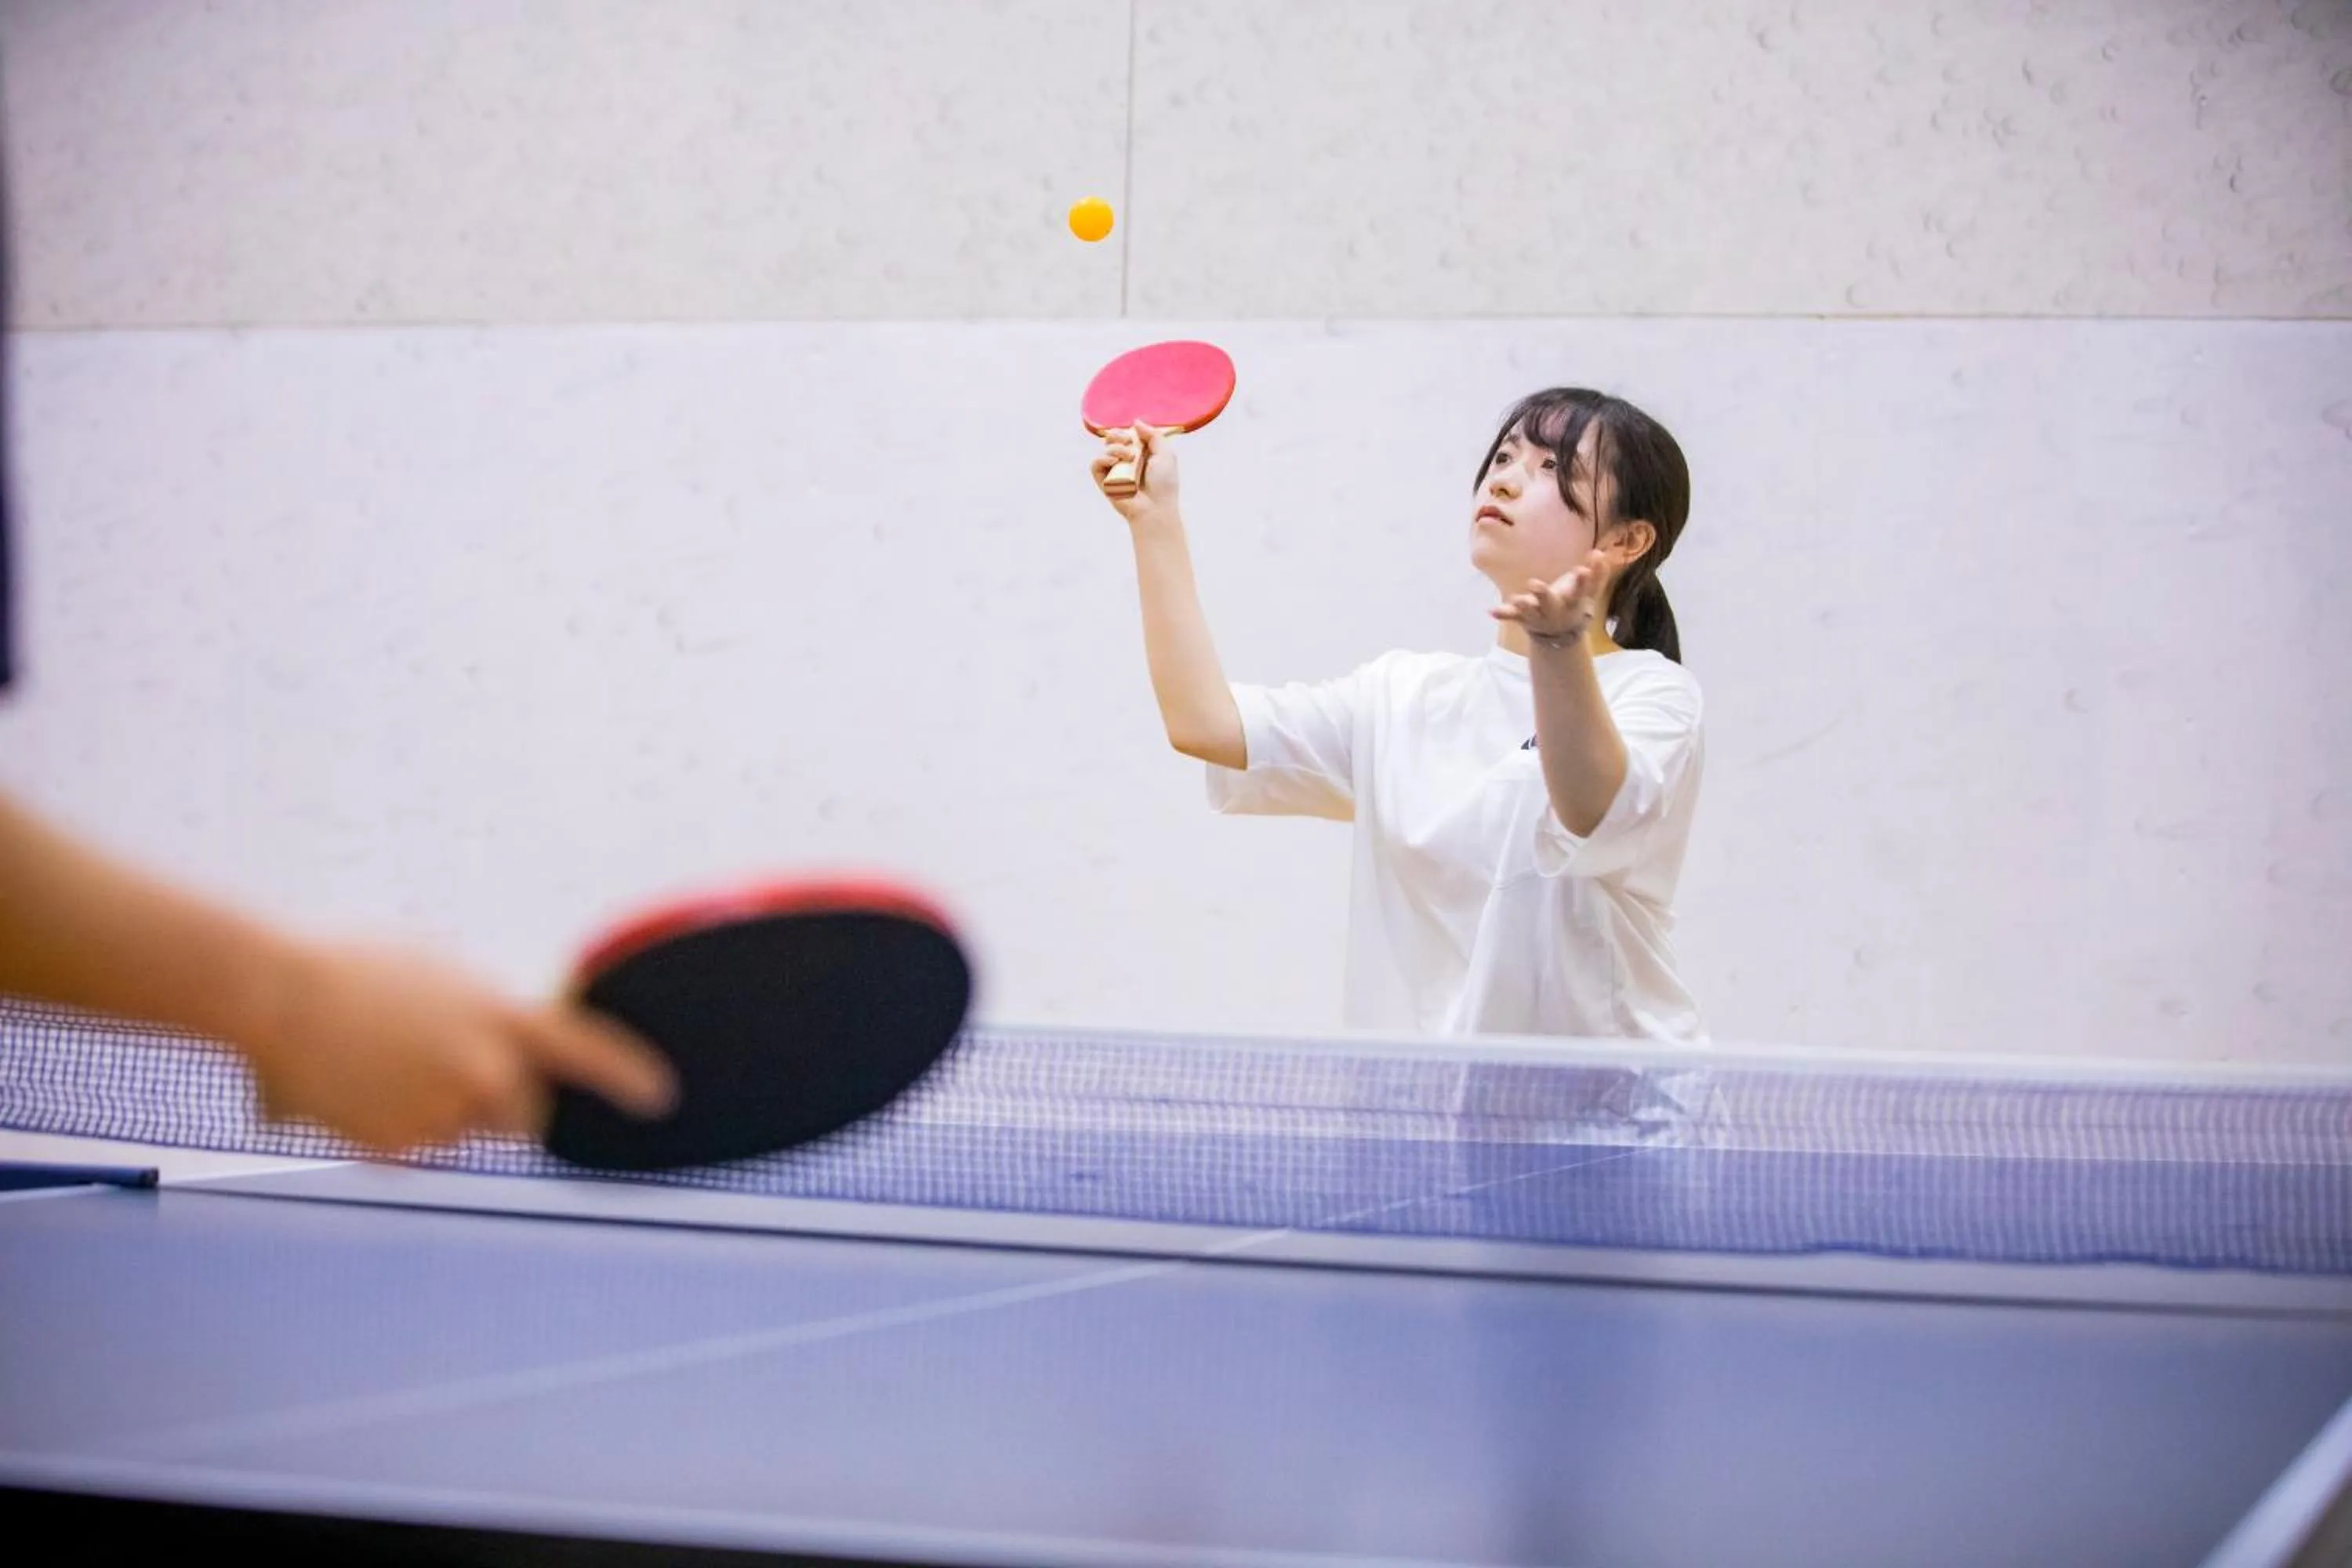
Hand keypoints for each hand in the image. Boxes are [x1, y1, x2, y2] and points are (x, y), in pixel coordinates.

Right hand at [240, 943, 676, 1155]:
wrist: (276, 995)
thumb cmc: (354, 971)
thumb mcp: (440, 976)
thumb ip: (484, 1015)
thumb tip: (506, 1046)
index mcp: (501, 1018)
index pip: (588, 1052)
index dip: (629, 1077)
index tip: (660, 1096)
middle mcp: (484, 1072)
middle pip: (526, 1118)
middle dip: (505, 1111)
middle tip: (455, 1078)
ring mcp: (443, 1115)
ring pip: (463, 1135)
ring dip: (438, 1115)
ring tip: (379, 1067)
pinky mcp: (398, 1151)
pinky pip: (415, 1153)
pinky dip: (393, 1134)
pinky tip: (354, 1093)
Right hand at [1091, 423, 1179, 522]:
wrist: (1155, 507)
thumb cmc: (1164, 484)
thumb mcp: (1166, 454)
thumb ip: (1154, 436)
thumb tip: (1136, 422)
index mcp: (1140, 455)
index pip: (1126, 436)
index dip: (1126, 431)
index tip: (1133, 434)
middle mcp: (1125, 463)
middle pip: (1112, 440)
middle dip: (1116, 435)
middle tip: (1127, 441)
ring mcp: (1114, 472)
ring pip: (1104, 450)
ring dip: (1115, 447)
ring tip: (1128, 457)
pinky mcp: (1105, 482)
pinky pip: (1096, 464)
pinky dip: (1102, 458)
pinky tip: (1114, 460)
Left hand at [1492, 549, 1606, 644]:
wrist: (1561, 635)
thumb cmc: (1574, 605)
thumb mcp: (1589, 593)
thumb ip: (1597, 574)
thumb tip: (1600, 553)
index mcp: (1572, 602)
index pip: (1579, 591)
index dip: (1582, 581)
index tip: (1583, 569)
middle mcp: (1555, 611)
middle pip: (1549, 602)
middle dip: (1542, 594)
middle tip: (1534, 584)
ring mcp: (1538, 615)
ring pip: (1529, 611)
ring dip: (1522, 606)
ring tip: (1515, 599)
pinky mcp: (1524, 618)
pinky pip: (1512, 617)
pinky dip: (1503, 614)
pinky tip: (1491, 611)